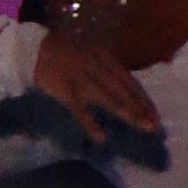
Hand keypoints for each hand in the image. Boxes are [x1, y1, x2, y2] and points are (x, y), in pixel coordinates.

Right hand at [33, 31, 160, 143]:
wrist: (34, 49)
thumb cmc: (61, 53)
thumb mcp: (89, 54)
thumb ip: (103, 68)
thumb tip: (119, 87)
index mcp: (105, 59)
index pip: (130, 82)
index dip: (143, 98)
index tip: (154, 114)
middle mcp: (99, 68)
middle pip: (125, 91)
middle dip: (141, 108)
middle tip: (154, 126)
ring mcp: (83, 79)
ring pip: (109, 98)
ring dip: (126, 112)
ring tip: (140, 127)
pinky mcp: (66, 90)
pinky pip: (80, 110)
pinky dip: (90, 124)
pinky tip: (101, 137)